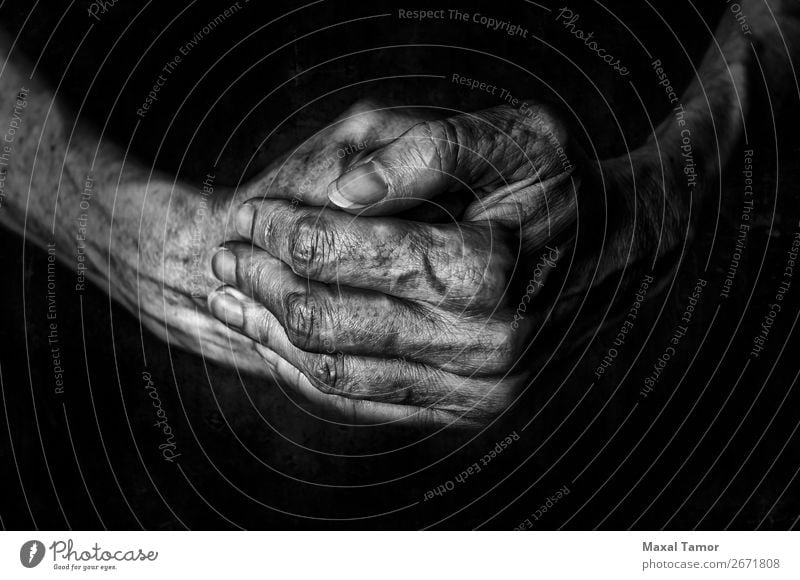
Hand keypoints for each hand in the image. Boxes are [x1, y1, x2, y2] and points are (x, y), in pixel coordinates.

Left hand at [209, 101, 582, 426]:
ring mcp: (477, 388)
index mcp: (490, 269)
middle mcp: (486, 343)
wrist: (607, 245)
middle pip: (334, 323)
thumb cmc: (552, 182)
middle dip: (264, 286)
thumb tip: (343, 195)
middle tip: (224, 255)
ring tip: (228, 299)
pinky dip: (307, 372)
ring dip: (271, 334)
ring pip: (339, 372)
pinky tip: (272, 340)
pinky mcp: (467, 410)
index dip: (286, 233)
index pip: (351, 255)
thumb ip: (428, 151)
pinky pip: (365, 403)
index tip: (248, 215)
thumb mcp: (507, 137)